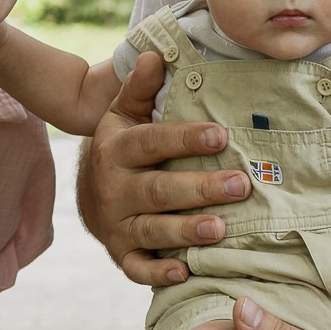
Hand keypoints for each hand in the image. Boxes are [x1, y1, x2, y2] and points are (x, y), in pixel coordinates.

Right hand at [81, 52, 246, 287]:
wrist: (89, 194)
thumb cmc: (123, 147)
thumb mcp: (124, 114)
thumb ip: (141, 88)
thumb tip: (154, 55)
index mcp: (117, 149)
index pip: (153, 143)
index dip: (185, 139)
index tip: (220, 135)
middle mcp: (114, 188)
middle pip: (159, 190)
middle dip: (200, 188)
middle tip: (241, 185)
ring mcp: (116, 224)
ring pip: (152, 230)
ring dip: (186, 231)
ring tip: (220, 229)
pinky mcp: (121, 254)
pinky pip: (137, 268)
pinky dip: (159, 274)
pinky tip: (186, 272)